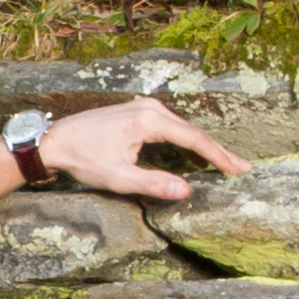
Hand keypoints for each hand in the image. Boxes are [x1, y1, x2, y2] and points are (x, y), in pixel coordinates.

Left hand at [39, 96, 252, 202]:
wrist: (55, 141)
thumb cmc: (83, 159)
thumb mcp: (118, 178)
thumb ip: (154, 184)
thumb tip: (186, 190)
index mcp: (149, 121)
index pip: (194, 139)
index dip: (219, 156)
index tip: (239, 170)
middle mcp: (150, 108)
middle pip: (193, 132)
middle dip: (218, 152)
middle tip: (243, 168)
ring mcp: (144, 107)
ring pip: (183, 129)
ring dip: (204, 147)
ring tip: (227, 164)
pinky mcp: (138, 112)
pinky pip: (171, 127)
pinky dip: (187, 141)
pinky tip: (196, 156)